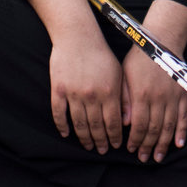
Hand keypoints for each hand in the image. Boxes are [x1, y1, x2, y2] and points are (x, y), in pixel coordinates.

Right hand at [29, 0, 123, 149]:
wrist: (77, 36)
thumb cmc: (101, 54)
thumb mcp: (118, 73)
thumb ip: (123, 97)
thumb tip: (127, 121)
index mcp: (109, 92)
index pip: (113, 123)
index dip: (113, 137)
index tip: (114, 146)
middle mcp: (92, 95)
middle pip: (96, 127)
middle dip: (100, 142)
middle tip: (101, 150)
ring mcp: (73, 93)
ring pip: (78, 124)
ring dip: (84, 138)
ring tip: (87, 146)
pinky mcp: (58, 89)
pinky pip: (59, 113)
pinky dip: (62, 126)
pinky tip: (66, 134)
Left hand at [118, 45, 186, 159]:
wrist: (162, 41)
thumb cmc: (138, 59)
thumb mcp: (123, 76)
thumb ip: (124, 100)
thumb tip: (124, 123)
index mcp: (141, 95)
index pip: (138, 125)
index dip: (135, 140)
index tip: (131, 149)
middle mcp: (158, 99)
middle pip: (153, 129)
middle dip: (147, 146)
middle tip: (143, 158)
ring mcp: (173, 97)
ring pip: (169, 127)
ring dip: (163, 144)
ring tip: (158, 157)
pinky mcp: (183, 94)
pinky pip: (184, 117)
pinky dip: (182, 132)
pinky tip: (178, 144)